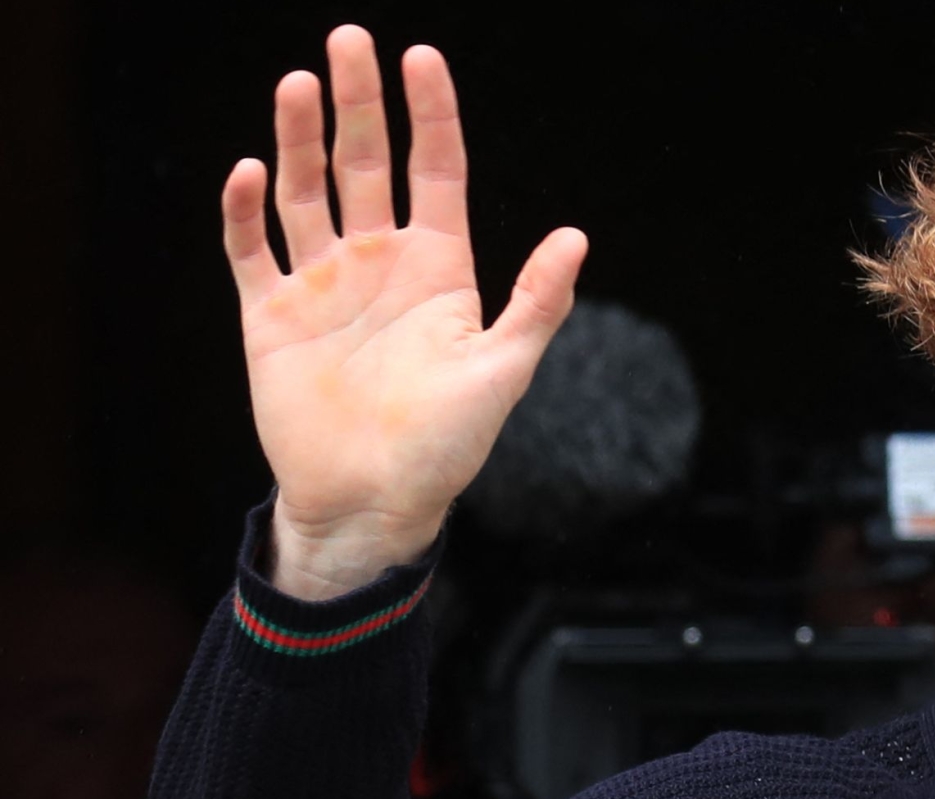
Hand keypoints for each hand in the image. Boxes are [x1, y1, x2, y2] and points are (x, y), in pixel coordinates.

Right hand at [222, 25, 586, 598]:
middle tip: (348, 39)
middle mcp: (379, 264)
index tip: (421, 55)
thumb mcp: (503, 369)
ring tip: (298, 83)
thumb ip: (538, 301)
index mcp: (438, 269)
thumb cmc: (448, 446)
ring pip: (305, 192)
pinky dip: (245, 210)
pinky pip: (252, 251)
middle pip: (363, 163)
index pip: (434, 171)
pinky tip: (249, 169)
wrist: (376, 503)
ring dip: (298, 139)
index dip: (429, 114)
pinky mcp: (272, 318)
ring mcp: (323, 286)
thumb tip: (576, 236)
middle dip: (357, 102)